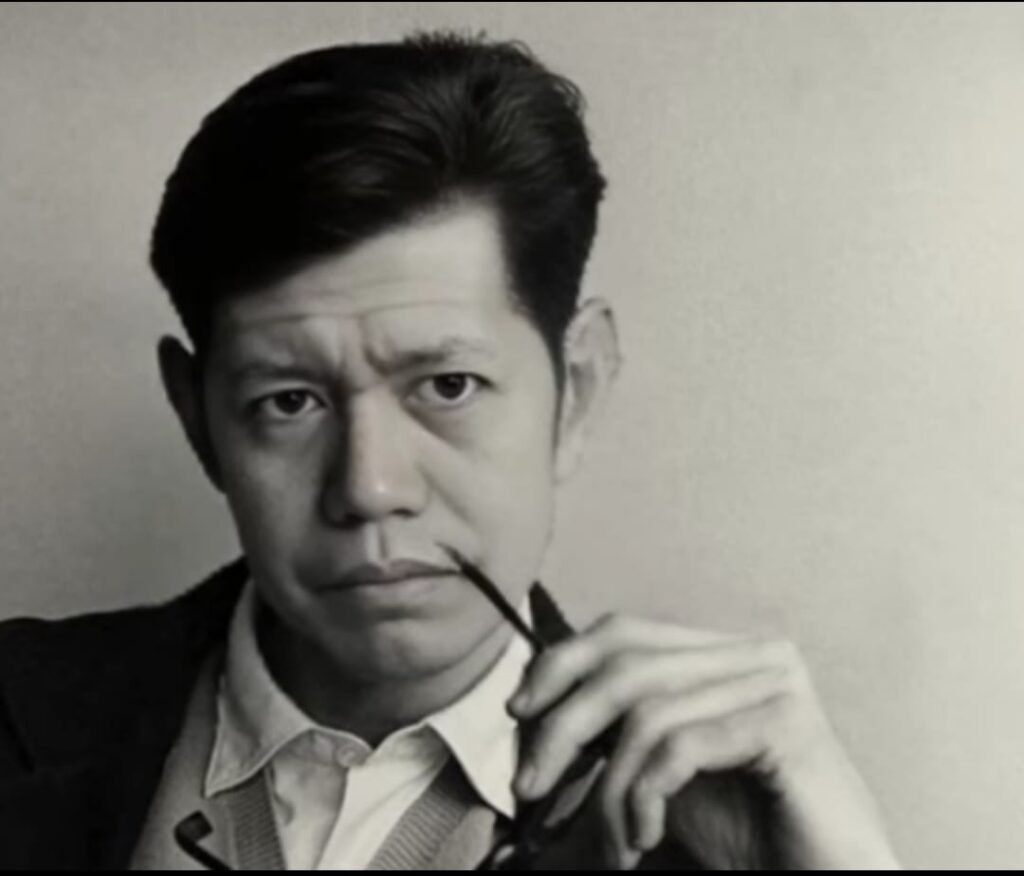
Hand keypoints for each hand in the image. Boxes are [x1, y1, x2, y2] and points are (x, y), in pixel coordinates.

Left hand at [508, 614, 900, 869]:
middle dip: (563, 726)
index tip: (518, 710)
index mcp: (721, 651)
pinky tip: (644, 837)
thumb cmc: (746, 833)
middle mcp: (751, 652)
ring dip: (608, 788)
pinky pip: (682, 746)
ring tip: (609, 845)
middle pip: (626, 666)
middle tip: (527, 783)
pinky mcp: (786, 723)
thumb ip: (614, 733)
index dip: (561, 663)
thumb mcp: (660, 771)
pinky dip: (645, 797)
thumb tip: (530, 711)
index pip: (622, 631)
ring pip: (647, 711)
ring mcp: (774, 681)